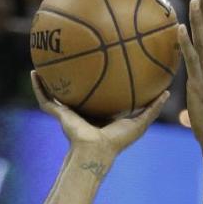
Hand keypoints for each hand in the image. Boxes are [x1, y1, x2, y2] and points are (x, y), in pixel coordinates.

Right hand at [31, 71, 169, 161]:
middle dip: (73, 73)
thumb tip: (168, 92)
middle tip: (73, 52)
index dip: (99, 78)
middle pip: (76, 88)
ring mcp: (68, 112)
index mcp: (99, 111)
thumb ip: (153, 107)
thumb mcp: (140, 121)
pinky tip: (34, 71)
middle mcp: (82, 110)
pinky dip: (38, 86)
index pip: (99, 92)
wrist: (97, 151)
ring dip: (50, 77)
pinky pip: (45, 98)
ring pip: (56, 91)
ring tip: (45, 58)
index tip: (101, 61)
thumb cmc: (118, 141)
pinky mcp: (59, 114)